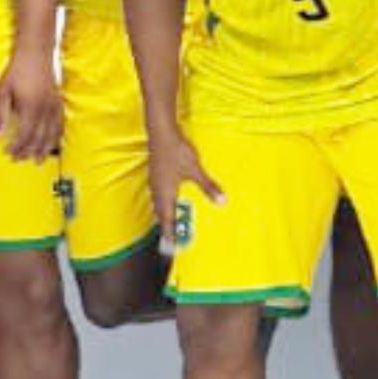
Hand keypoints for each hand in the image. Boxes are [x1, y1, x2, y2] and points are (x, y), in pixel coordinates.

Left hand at [0, 46, 61, 161]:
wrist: (35, 53)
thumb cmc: (16, 71)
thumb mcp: (2, 91)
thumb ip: (1, 114)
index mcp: (30, 107)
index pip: (25, 135)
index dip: (17, 147)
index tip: (8, 153)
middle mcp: (45, 109)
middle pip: (39, 138)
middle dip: (29, 151)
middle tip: (20, 160)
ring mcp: (54, 106)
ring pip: (52, 134)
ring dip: (45, 148)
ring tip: (39, 160)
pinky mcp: (59, 102)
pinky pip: (60, 124)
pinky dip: (57, 136)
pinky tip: (53, 142)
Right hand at [146, 125, 223, 256]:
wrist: (160, 131)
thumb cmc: (177, 152)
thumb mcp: (195, 170)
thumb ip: (208, 187)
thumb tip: (222, 202)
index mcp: (166, 193)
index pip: (167, 219)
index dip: (170, 233)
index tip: (171, 246)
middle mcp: (157, 190)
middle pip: (161, 213)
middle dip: (166, 225)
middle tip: (170, 237)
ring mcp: (154, 180)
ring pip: (157, 202)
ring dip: (163, 213)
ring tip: (168, 221)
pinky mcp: (155, 172)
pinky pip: (157, 193)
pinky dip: (162, 201)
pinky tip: (166, 197)